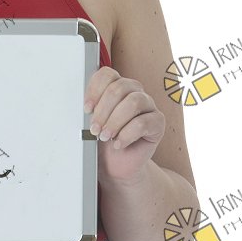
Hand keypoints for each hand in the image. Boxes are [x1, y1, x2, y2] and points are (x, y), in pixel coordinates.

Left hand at [83, 67, 164, 183]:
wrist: (117, 165)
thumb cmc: (104, 141)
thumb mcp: (92, 123)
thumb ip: (89, 111)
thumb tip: (84, 107)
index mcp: (117, 87)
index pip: (108, 75)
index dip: (95, 90)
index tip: (86, 109)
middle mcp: (134, 92)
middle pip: (119, 88)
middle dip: (103, 110)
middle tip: (94, 128)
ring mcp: (148, 105)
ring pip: (134, 102)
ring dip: (115, 121)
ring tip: (105, 136)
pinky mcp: (157, 122)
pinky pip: (144, 122)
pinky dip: (127, 134)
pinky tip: (119, 144)